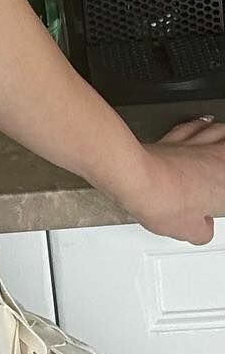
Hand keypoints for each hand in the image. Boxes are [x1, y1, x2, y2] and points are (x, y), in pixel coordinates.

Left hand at [117, 118, 224, 244]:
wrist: (136, 177)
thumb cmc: (164, 199)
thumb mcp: (189, 230)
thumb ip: (202, 230)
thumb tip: (202, 229)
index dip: (222, 193)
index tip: (219, 198)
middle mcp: (216, 159)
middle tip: (220, 169)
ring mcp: (195, 146)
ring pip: (220, 131)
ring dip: (224, 135)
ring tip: (224, 138)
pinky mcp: (174, 139)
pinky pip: (194, 127)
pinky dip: (202, 124)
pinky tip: (203, 123)